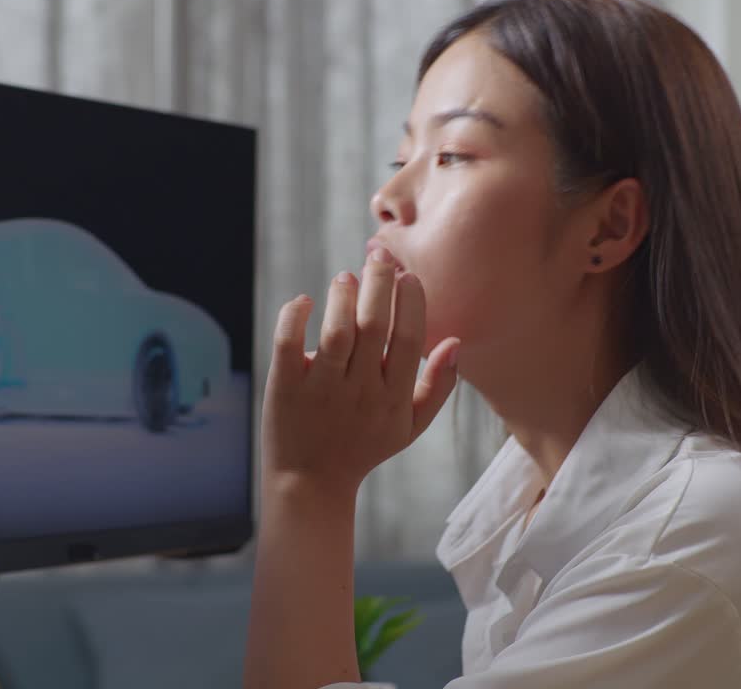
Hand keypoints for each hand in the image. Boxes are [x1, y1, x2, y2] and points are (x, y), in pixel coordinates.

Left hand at [261, 247, 461, 497]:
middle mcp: (360, 393)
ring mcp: (321, 391)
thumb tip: (455, 342)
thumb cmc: (364, 447)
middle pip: (373, 327)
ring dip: (342, 297)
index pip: (407, 339)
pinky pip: (288, 345)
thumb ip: (437, 386)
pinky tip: (304, 301)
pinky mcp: (285, 389)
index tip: (407, 276)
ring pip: (335, 334)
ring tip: (347, 277)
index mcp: (393, 398)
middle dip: (379, 284)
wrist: (311, 483)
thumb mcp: (410, 426)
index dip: (410, 302)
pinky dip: (294, 317)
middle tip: (378, 257)